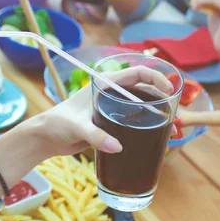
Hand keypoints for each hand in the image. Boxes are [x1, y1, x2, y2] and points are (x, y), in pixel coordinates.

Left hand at [36, 66, 174, 157]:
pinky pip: (133, 123)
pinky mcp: (110, 125)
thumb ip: (95, 136)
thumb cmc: (56, 124)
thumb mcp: (76, 127)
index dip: (156, 78)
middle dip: (162, 101)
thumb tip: (117, 147)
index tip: (169, 90)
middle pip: (143, 91)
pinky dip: (147, 129)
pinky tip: (158, 139)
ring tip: (172, 130)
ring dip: (157, 116)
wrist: (44, 138)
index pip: (136, 73)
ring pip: (141, 108)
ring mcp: (111, 109)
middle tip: (174, 115)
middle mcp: (110, 94)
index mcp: (104, 84)